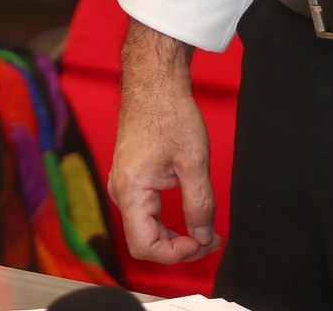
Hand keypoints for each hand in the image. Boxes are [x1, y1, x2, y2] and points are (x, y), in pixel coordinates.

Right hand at [107, 22, 220, 264]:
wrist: (154, 80)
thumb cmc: (170, 113)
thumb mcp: (194, 162)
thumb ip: (199, 205)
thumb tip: (202, 237)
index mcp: (130, 191)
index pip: (146, 246)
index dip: (178, 253)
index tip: (205, 242)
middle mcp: (120, 190)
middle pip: (145, 240)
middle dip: (180, 246)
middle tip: (212, 239)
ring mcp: (123, 183)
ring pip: (145, 227)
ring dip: (174, 234)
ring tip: (206, 228)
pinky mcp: (130, 175)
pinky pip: (145, 211)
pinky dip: (168, 220)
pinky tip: (190, 212)